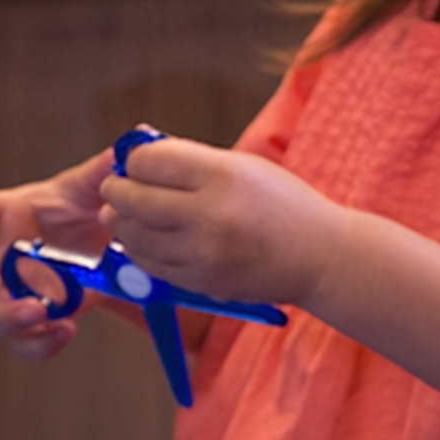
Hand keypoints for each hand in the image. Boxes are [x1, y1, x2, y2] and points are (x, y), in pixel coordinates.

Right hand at [0, 151, 111, 358]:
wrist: (110, 249)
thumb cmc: (81, 212)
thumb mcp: (90, 191)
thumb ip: (99, 175)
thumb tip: (118, 155)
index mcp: (4, 216)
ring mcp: (14, 291)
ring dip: (7, 317)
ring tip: (38, 313)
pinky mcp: (37, 319)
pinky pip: (25, 339)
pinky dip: (39, 342)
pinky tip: (62, 332)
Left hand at [100, 137, 346, 307]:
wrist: (323, 256)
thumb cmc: (286, 205)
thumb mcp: (246, 167)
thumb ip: (193, 161)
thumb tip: (139, 158)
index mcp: (223, 176)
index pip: (149, 161)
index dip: (135, 161)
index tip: (137, 164)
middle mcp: (211, 214)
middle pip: (134, 199)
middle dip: (118, 192)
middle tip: (116, 190)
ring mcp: (206, 253)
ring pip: (136, 237)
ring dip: (125, 224)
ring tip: (127, 216)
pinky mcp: (204, 282)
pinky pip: (153, 266)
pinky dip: (143, 252)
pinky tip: (149, 241)